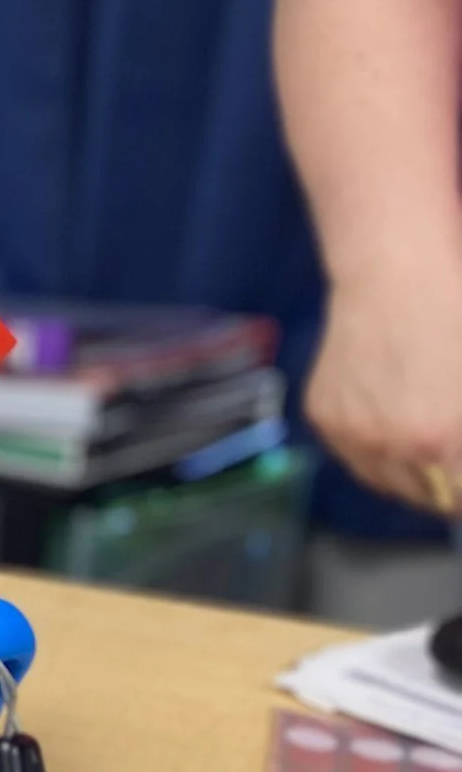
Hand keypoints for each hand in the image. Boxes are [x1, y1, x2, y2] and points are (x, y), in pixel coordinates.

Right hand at [305, 266, 461, 514]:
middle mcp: (390, 445)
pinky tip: (391, 417)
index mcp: (441, 438)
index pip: (456, 498)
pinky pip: (353, 453)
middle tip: (453, 459)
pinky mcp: (323, 417)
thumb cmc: (456, 316)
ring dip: (411, 473)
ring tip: (427, 444)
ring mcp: (349, 433)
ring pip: (386, 482)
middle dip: (447, 485)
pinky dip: (375, 447)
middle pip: (426, 497)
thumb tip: (457, 454)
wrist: (396, 274)